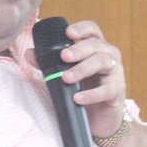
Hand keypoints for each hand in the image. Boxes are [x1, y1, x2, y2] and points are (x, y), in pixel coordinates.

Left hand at [25, 19, 125, 139]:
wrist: (99, 119)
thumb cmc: (82, 89)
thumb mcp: (64, 74)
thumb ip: (48, 63)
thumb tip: (29, 53)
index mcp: (95, 48)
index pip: (92, 30)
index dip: (82, 28)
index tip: (68, 33)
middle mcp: (108, 55)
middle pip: (97, 45)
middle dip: (79, 49)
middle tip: (63, 56)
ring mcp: (115, 72)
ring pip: (103, 62)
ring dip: (83, 69)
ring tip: (66, 78)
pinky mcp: (117, 91)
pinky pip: (107, 90)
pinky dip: (91, 94)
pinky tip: (77, 98)